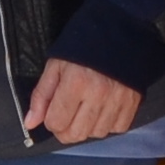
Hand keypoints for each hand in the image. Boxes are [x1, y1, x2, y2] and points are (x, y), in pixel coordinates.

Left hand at [23, 57, 143, 143]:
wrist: (121, 30)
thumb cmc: (84, 46)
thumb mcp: (56, 65)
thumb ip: (42, 95)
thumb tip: (30, 123)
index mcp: (76, 83)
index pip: (56, 123)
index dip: (50, 120)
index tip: (54, 111)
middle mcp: (98, 95)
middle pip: (76, 134)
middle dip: (66, 129)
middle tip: (67, 114)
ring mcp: (118, 100)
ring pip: (96, 134)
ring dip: (88, 127)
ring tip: (86, 108)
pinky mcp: (133, 103)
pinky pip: (117, 129)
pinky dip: (108, 123)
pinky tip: (103, 109)